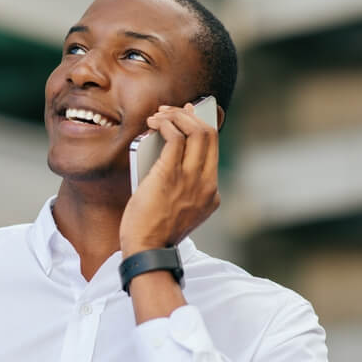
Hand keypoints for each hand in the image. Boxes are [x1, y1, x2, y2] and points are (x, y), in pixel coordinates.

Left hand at [120, 103, 219, 254]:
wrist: (147, 250)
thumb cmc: (153, 231)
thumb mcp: (179, 209)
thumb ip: (181, 186)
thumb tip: (166, 150)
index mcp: (211, 194)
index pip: (214, 150)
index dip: (201, 126)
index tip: (189, 114)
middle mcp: (207, 183)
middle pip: (210, 134)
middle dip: (190, 115)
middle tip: (171, 111)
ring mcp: (191, 178)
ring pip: (196, 130)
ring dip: (176, 115)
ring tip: (159, 114)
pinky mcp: (171, 174)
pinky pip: (174, 137)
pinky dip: (166, 123)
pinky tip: (154, 122)